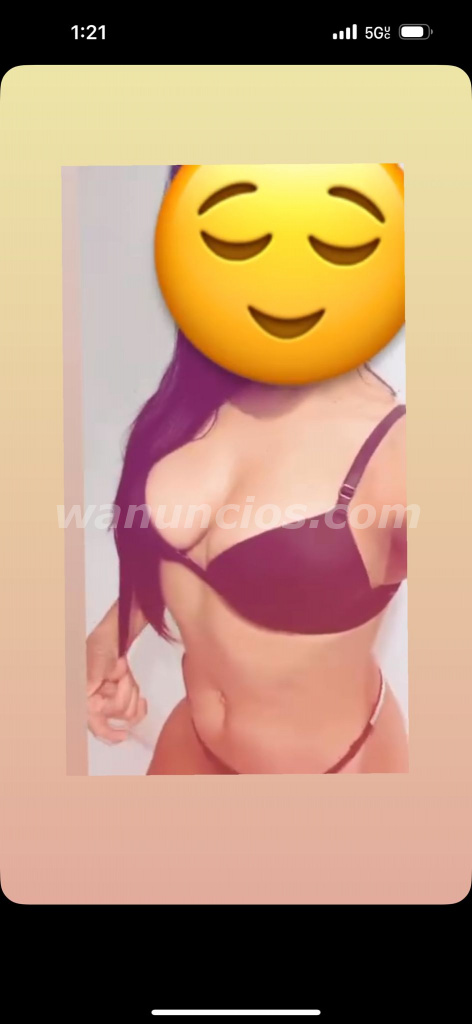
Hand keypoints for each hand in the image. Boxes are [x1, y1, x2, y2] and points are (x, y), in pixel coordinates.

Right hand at [86, 626, 146, 743]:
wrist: (116, 634)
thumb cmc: (101, 645)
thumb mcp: (93, 663)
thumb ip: (89, 684)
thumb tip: (88, 705)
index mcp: (83, 696)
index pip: (94, 723)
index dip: (107, 732)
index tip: (122, 735)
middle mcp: (95, 702)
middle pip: (116, 714)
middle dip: (123, 694)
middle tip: (121, 675)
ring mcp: (109, 700)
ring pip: (128, 712)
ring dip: (130, 690)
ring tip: (124, 673)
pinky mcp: (122, 697)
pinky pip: (135, 711)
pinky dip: (139, 703)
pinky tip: (141, 697)